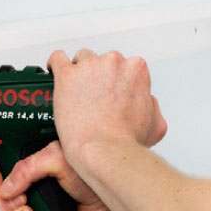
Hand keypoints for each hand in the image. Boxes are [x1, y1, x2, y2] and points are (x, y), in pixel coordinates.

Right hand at [0, 140, 136, 210]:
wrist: (112, 204)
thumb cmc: (94, 175)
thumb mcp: (57, 157)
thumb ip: (28, 167)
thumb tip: (6, 185)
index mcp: (37, 162)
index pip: (6, 163)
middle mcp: (37, 183)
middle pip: (3, 193)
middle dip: (5, 199)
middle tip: (20, 200)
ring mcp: (41, 206)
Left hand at [48, 49, 167, 165]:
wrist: (106, 152)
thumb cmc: (127, 141)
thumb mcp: (156, 125)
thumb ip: (152, 106)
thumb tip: (147, 102)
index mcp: (135, 69)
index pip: (123, 65)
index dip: (114, 80)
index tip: (108, 91)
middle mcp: (113, 62)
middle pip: (101, 60)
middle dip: (97, 76)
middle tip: (92, 97)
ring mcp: (89, 67)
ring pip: (80, 60)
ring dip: (78, 73)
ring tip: (74, 93)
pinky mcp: (67, 75)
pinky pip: (57, 59)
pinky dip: (55, 65)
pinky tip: (55, 74)